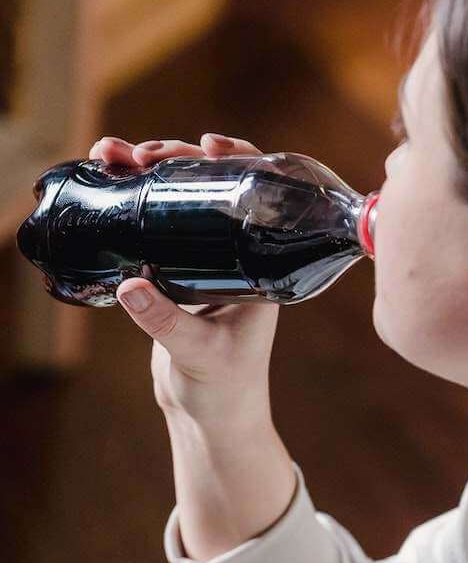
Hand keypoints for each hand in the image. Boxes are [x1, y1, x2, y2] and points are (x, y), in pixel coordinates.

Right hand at [88, 132, 280, 432]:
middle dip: (174, 159)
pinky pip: (155, 224)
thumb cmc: (225, 390)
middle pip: (210, 187)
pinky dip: (132, 200)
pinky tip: (109, 182)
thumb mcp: (199, 355)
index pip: (258, 195)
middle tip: (139, 153)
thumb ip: (167, 323)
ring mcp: (204, 260)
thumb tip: (130, 286)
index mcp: (261, 264)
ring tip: (112, 156)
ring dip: (147, 173)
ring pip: (178, 200)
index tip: (207, 145)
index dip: (238, 160)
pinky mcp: (174, 273)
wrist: (211, 417)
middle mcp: (237, 254)